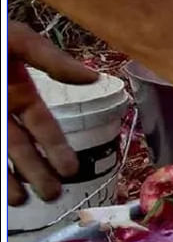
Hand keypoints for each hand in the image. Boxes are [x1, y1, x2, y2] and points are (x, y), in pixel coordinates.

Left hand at [7, 20, 99, 205]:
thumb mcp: (16, 40)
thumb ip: (50, 59)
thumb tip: (94, 77)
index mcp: (18, 92)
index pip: (42, 126)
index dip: (57, 148)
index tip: (71, 169)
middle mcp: (1, 112)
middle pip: (20, 147)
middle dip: (36, 171)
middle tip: (51, 195)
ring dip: (7, 179)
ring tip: (17, 201)